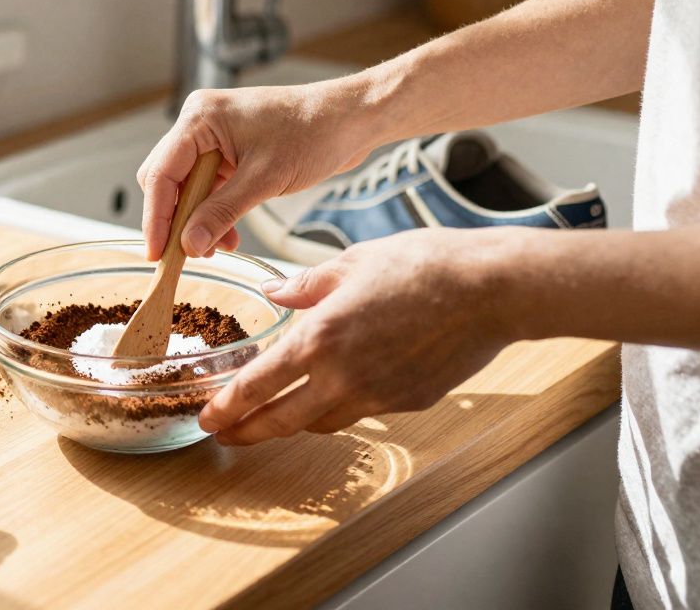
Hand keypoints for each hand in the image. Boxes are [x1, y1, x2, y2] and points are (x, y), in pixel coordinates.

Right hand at [137, 78, 384, 260]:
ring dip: (198, 220)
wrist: (352, 119)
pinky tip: (229, 235)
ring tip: (217, 249)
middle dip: (177, 220)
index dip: (156, 217)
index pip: (160, 173)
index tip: (157, 254)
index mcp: (200, 118)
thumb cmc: (313, 133)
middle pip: (167, 180)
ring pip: (188, 187)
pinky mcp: (230, 150)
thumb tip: (188, 245)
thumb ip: (221, 213)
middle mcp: (200, 123)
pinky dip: (215, 212)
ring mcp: (215, 136)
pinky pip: (209, 186)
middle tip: (185, 256)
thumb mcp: (264, 180)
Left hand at [198, 227, 524, 444]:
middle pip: (282, 421)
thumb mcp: (351, 263)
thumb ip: (306, 286)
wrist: (490, 289)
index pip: (258, 385)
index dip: (228, 408)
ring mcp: (377, 396)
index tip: (208, 419)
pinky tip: (343, 388)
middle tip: (227, 435)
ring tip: (279, 413)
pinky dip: (344, 404)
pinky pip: (363, 410)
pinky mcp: (408, 403)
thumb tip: (274, 290)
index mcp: (319, 338)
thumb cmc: (423, 265)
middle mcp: (342, 377)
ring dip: (295, 421)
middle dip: (248, 432)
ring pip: (322, 421)